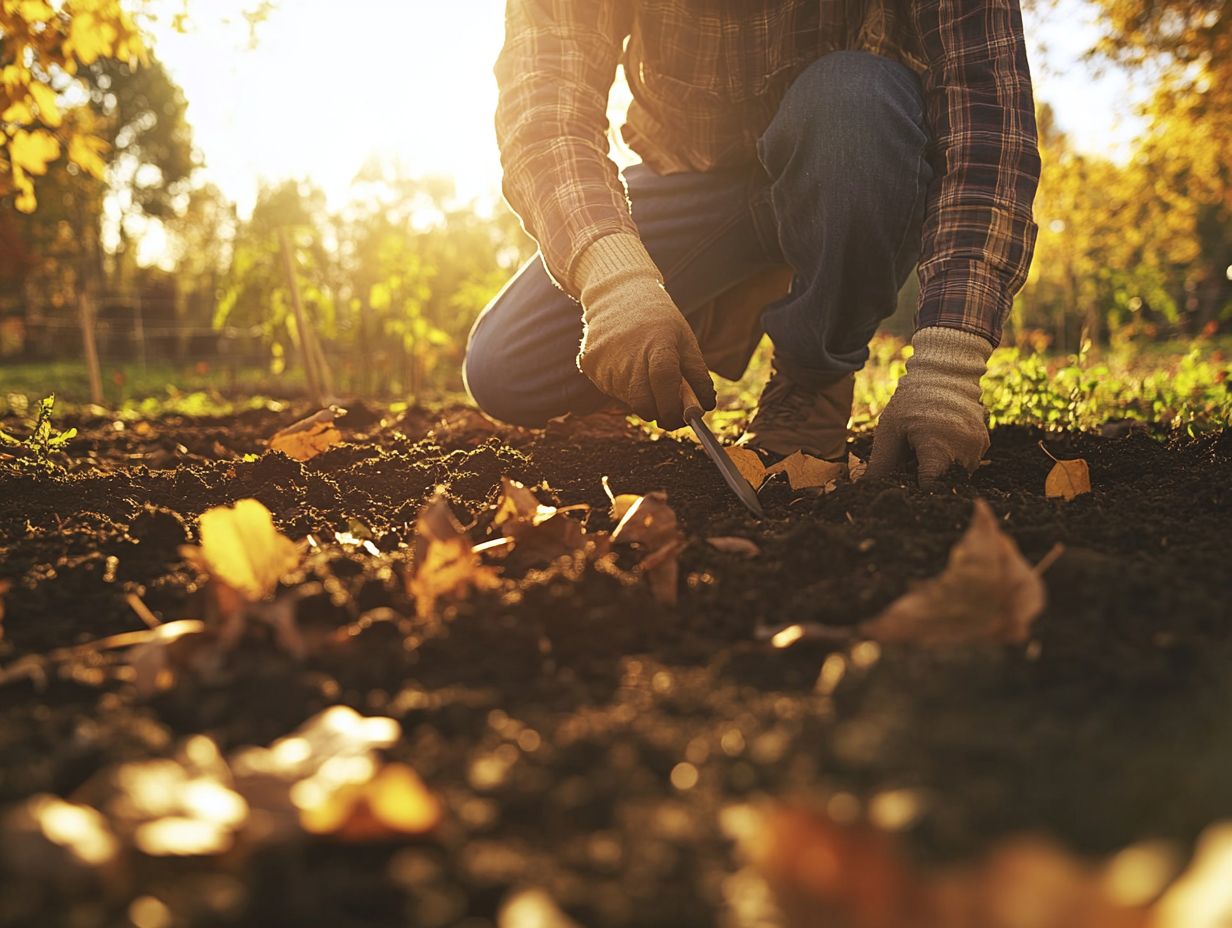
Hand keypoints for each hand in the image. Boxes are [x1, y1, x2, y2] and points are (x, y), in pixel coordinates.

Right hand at [574, 233, 714, 429]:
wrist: (616, 294)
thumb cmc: (658, 319)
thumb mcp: (684, 339)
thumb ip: (697, 375)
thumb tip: (705, 407)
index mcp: (656, 343)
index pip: (664, 381)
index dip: (672, 406)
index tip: (680, 418)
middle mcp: (627, 354)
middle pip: (643, 402)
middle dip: (658, 414)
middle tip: (668, 413)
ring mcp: (604, 360)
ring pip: (627, 399)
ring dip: (642, 398)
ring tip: (645, 372)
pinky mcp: (589, 364)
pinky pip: (610, 389)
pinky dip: (623, 387)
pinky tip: (626, 363)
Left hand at [867, 327, 992, 485]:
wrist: (944, 374)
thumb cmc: (911, 402)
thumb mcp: (889, 432)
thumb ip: (881, 464)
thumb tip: (866, 489)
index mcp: (939, 448)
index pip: (929, 487)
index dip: (914, 489)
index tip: (903, 480)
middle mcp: (965, 451)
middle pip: (942, 484)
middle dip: (925, 479)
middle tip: (911, 459)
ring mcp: (978, 448)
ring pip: (955, 476)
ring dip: (939, 470)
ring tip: (925, 447)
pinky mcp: (984, 444)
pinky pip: (966, 464)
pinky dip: (951, 460)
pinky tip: (939, 443)